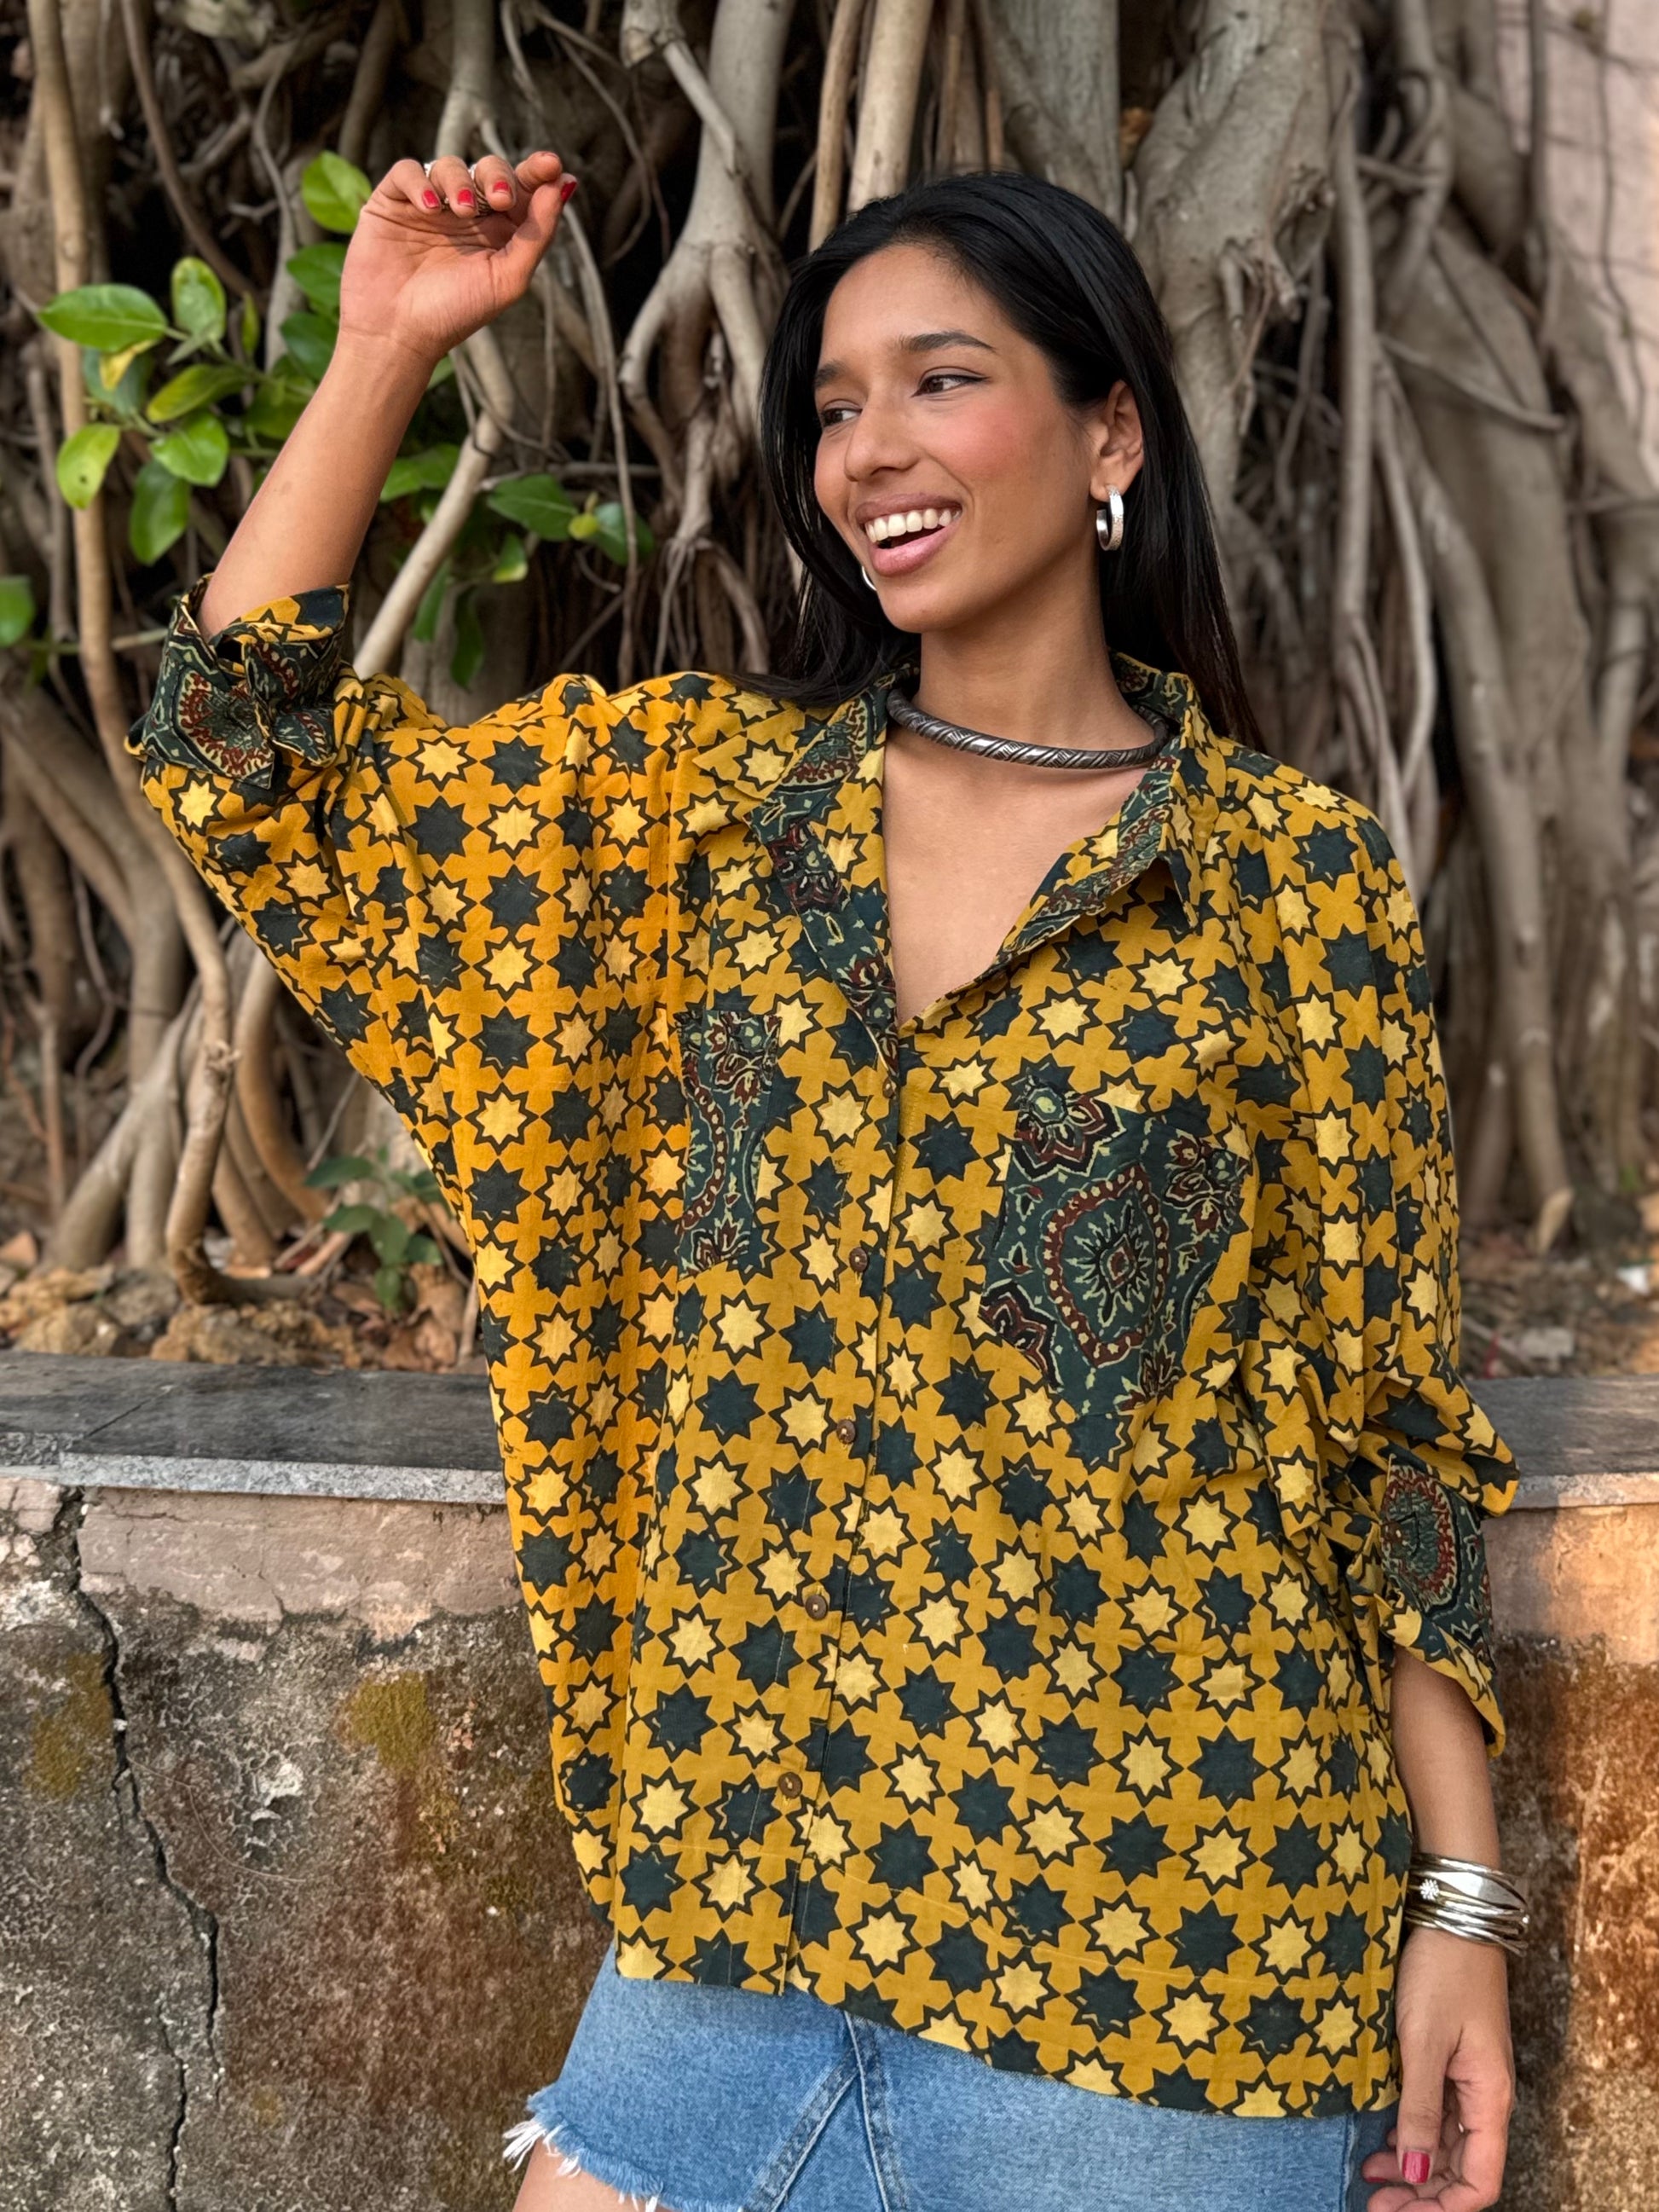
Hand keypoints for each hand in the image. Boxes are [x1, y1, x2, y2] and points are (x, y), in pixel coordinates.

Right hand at [336, 149, 573, 375]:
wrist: (397, 333)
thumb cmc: (454, 313)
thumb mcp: (507, 279)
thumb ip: (537, 234)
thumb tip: (564, 184)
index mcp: (497, 233)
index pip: (521, 190)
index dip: (537, 172)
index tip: (552, 165)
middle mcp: (465, 215)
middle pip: (489, 169)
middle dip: (499, 176)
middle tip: (502, 200)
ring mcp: (430, 206)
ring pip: (450, 165)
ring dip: (460, 181)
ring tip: (462, 210)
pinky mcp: (393, 202)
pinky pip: (408, 171)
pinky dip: (421, 183)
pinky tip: (430, 209)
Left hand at [1362, 1926, 1513, 2209]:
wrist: (1451, 1914)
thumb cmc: (1442, 1973)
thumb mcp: (1423, 2042)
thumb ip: (1419, 2110)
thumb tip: (1415, 2174)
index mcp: (1489, 2099)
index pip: (1481, 2181)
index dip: (1443, 2207)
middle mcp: (1484, 2095)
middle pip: (1462, 2168)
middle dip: (1423, 2193)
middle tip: (1375, 2203)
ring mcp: (1468, 2076)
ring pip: (1446, 2143)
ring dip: (1414, 2165)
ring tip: (1371, 2175)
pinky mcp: (1449, 2056)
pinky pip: (1436, 2112)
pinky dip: (1411, 2132)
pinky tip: (1384, 2136)